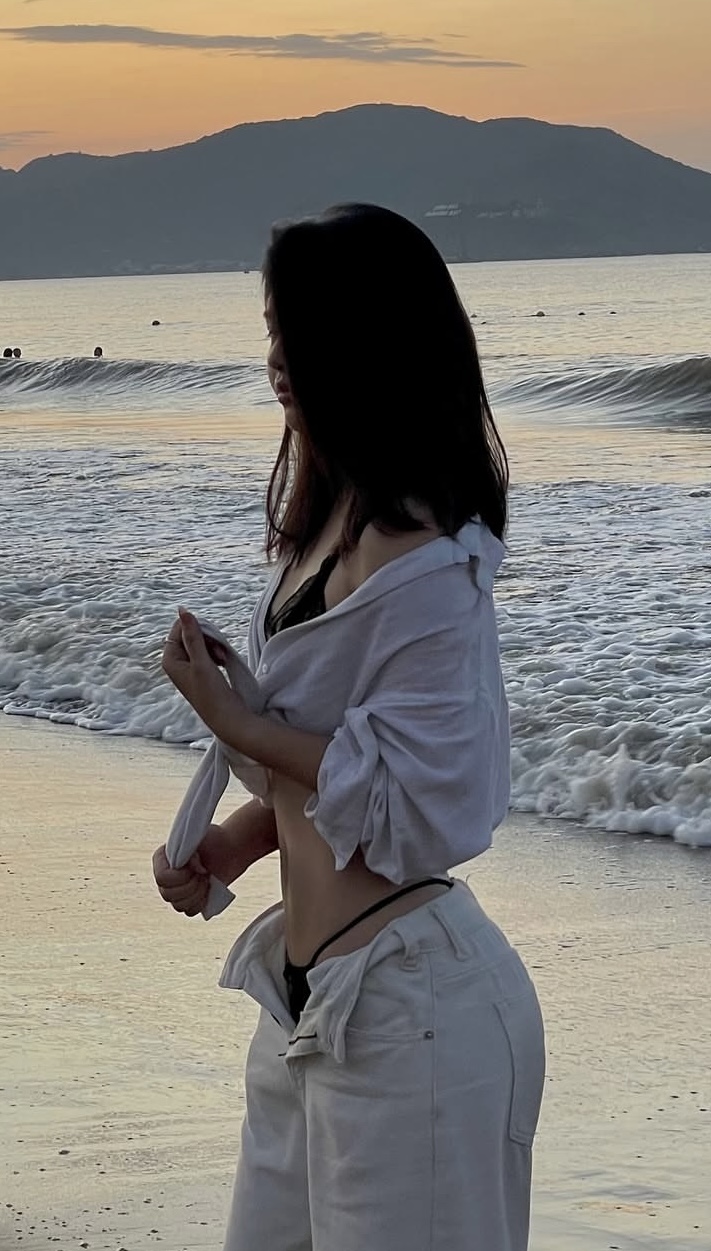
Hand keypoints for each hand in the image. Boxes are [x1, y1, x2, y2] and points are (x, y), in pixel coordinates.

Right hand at [152, 843, 209, 916]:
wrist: (228, 850)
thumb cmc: (213, 841)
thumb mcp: (200, 838)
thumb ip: (191, 852)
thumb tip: (195, 870)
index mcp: (161, 859)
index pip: (162, 878)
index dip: (181, 876)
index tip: (197, 865)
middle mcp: (165, 876)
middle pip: (168, 895)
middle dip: (191, 885)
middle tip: (204, 872)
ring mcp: (175, 891)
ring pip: (178, 906)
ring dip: (197, 894)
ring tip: (206, 880)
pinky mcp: (188, 901)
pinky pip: (189, 911)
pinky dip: (201, 902)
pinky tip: (207, 890)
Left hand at [162, 607, 249, 742]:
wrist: (227, 717)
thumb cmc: (211, 693)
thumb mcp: (201, 662)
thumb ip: (192, 636)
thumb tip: (182, 611)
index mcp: (170, 659)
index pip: (178, 629)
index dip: (196, 628)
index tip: (211, 636)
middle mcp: (177, 662)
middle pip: (190, 635)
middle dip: (207, 639)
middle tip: (219, 649)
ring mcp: (189, 667)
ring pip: (201, 643)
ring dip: (214, 646)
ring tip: (223, 658)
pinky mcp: (202, 672)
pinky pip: (208, 653)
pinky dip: (217, 654)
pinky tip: (224, 661)